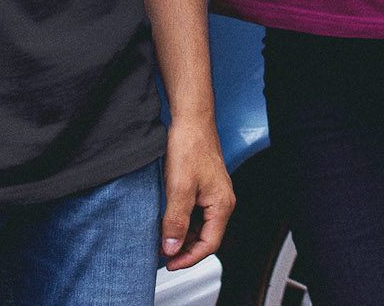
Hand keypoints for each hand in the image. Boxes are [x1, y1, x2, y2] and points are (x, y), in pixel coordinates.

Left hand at [159, 119, 235, 269]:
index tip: (170, 264)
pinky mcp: (204, 186)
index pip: (209, 245)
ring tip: (161, 239)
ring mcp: (213, 193)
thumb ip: (175, 221)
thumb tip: (171, 248)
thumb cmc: (190, 146)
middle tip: (162, 254)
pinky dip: (182, 221)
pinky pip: (196, 212)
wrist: (191, 119)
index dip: (189, 258)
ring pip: (199, 225)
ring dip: (182, 235)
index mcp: (221, 205)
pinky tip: (167, 220)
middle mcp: (221, 201)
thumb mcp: (179, 188)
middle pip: (205, 237)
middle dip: (184, 249)